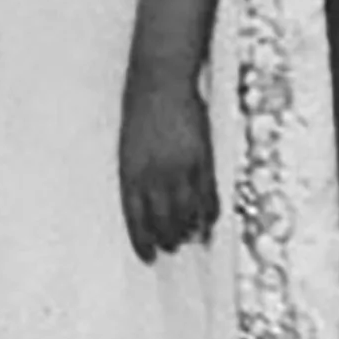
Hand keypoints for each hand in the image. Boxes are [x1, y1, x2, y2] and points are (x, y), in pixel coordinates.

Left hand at [118, 73, 216, 262]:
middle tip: (171, 248)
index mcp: (129, 170)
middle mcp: (153, 174)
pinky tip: (209, 222)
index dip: (141, 239)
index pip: (134, 216)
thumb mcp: (130, 146)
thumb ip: (138, 173)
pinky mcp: (202, 160)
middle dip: (167, 238)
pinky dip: (209, 213)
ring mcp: (179, 168)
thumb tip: (148, 202)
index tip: (147, 256)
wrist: (160, 83)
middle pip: (162, 219)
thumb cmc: (140, 112)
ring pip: (186, 212)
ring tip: (189, 238)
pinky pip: (207, 196)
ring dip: (188, 230)